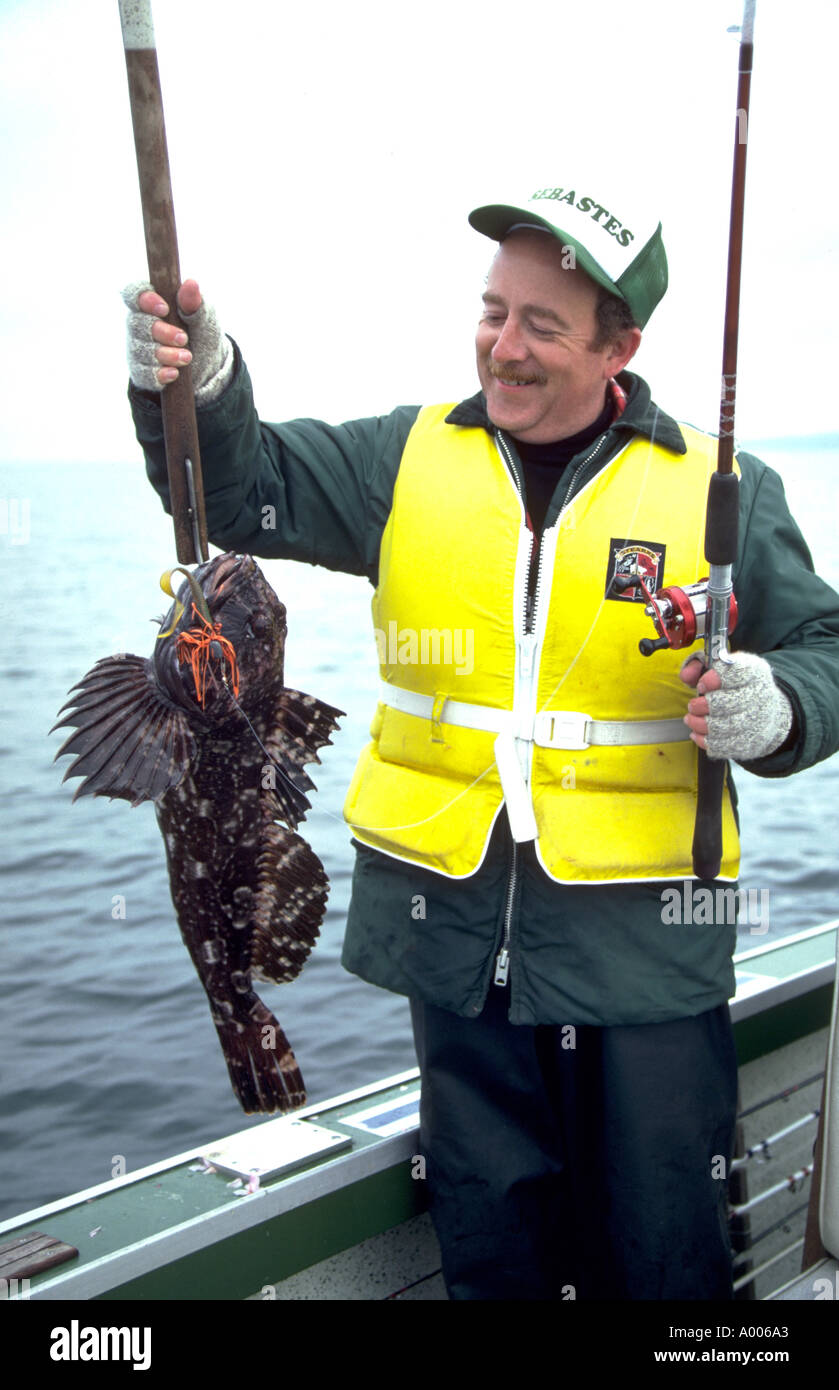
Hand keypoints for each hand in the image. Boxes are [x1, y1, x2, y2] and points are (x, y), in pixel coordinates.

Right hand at [122, 279, 233, 401]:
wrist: (207, 367)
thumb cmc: (201, 333)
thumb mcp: (203, 317)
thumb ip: (194, 303)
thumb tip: (191, 284)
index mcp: (151, 303)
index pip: (134, 293)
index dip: (144, 300)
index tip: (164, 309)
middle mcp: (139, 324)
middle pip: (139, 324)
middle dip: (162, 332)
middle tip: (183, 338)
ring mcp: (138, 347)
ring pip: (142, 350)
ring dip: (166, 354)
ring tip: (187, 357)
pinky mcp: (141, 370)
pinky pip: (144, 373)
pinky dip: (160, 373)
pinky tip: (174, 373)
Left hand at [679, 651, 792, 760]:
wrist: (768, 710)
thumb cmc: (737, 686)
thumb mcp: (721, 667)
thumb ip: (698, 666)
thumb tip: (686, 675)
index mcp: (753, 672)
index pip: (734, 674)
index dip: (712, 680)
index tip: (701, 685)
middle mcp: (760, 695)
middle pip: (726, 703)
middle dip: (701, 705)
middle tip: (692, 706)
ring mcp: (758, 720)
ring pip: (723, 727)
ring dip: (699, 724)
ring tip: (690, 719)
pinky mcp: (752, 741)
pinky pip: (725, 745)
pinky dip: (706, 741)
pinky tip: (698, 734)